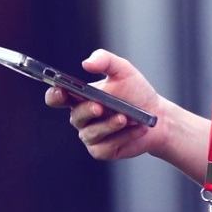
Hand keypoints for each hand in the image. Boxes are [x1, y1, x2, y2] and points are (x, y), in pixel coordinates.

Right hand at [46, 49, 166, 160]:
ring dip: (109, 125)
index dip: (54, 95)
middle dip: (87, 111)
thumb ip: (105, 61)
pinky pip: (107, 146)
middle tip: (100, 107)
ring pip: (91, 133)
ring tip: (125, 117)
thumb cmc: (136, 92)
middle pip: (75, 116)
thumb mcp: (123, 71)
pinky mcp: (102, 150)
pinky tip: (138, 128)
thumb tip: (86, 63)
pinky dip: (124, 136)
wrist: (156, 115)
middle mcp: (82, 117)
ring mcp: (91, 135)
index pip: (57, 97)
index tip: (61, 90)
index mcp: (80, 97)